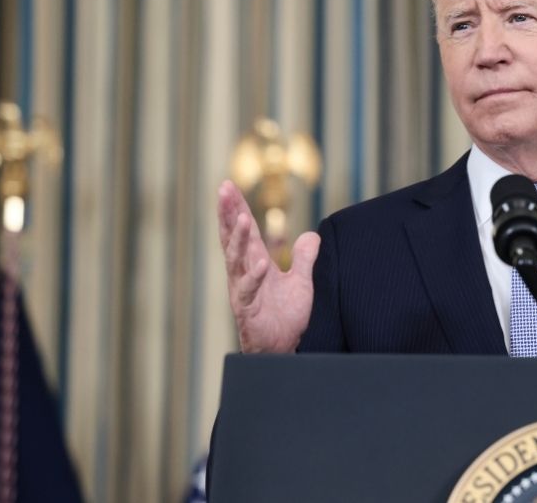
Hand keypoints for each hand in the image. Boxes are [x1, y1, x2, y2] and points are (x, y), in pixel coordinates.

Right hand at [217, 180, 319, 352]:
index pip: (244, 232)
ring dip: (239, 239)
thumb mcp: (302, 283)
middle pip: (233, 238)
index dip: (236, 209)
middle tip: (224, 190)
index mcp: (255, 264)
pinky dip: (253, 276)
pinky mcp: (247, 309)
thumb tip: (312, 235)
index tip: (228, 186)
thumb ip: (305, 259)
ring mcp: (243, 291)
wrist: (284, 350)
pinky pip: (247, 290)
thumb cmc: (288, 318)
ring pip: (235, 260)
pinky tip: (259, 262)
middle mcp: (244, 273)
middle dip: (228, 214)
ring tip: (244, 218)